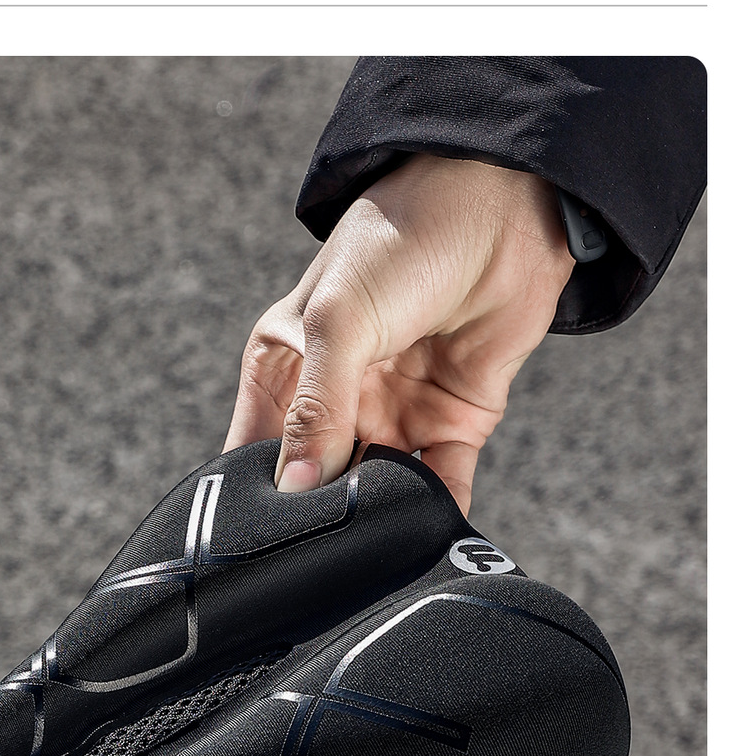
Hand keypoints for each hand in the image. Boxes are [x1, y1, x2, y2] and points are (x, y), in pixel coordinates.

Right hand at [223, 155, 575, 515]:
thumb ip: (314, 409)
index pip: (253, 450)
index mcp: (285, 367)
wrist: (504, 204)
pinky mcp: (452, 421)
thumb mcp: (337, 321)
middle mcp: (335, 396)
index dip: (252, 495)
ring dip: (374, 515)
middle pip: (315, 481)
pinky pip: (439, 482)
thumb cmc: (402, 237)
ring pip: (375, 490)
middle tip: (317, 550)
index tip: (257, 538)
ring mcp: (394, 412)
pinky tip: (424, 529)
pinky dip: (434, 508)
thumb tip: (296, 488)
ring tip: (369, 540)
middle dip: (316, 516)